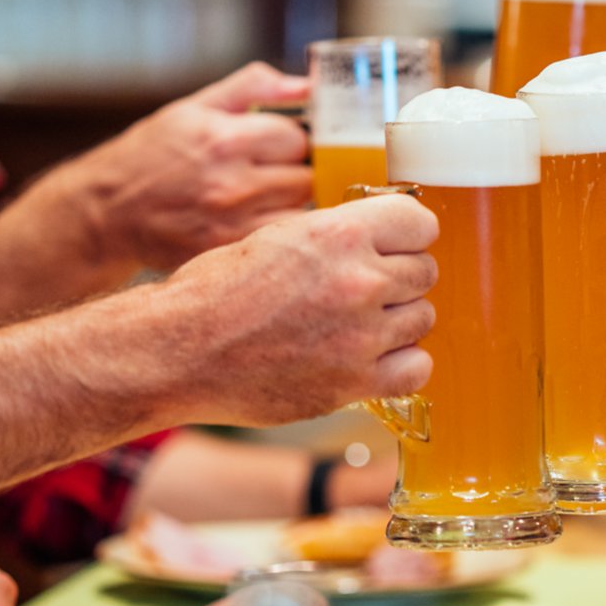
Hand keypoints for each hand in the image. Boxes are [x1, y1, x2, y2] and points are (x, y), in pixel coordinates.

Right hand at [70, 62, 312, 270]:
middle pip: (305, 177)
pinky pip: (278, 239)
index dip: (292, 137)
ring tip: (260, 195)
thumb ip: (252, 88)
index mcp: (223, 140)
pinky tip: (250, 218)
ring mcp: (231, 224)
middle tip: (270, 170)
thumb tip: (307, 83)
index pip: (298, 137)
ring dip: (289, 203)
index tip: (278, 142)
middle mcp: (232, 184)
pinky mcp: (228, 252)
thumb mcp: (193, 108)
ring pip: (299, 212)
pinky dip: (275, 229)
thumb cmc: (150, 154)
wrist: (105, 211)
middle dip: (294, 170)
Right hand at [162, 193, 437, 425]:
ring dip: (398, 320)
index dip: (406, 234)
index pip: (420, 222)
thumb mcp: (278, 235)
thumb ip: (336, 235)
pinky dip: (401, 364)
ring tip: (359, 325)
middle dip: (400, 278)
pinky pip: (417, 368)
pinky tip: (371, 358)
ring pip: (422, 318)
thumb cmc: (217, 291)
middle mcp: (359, 281)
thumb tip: (380, 237)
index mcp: (339, 233)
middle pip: (425, 271)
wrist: (181, 350)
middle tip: (366, 290)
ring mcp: (361, 335)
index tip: (394, 245)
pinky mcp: (356, 382)